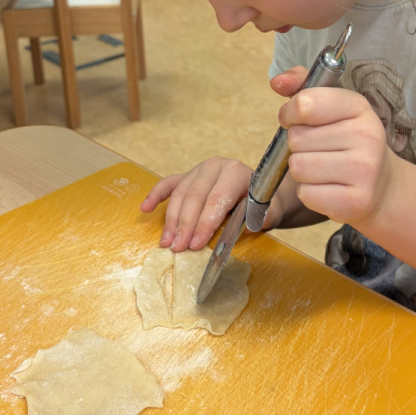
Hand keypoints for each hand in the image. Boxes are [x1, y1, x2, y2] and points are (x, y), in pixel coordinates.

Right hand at [139, 68, 322, 251]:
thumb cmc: (263, 206)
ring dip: (170, 219)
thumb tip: (251, 224)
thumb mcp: (270, 212)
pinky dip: (156, 195)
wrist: (260, 195)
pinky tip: (145, 209)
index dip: (204, 223)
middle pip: (195, 196)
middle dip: (185, 225)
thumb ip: (263, 217)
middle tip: (177, 248)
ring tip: (166, 242)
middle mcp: (215, 166)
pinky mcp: (187, 175)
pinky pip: (168, 184)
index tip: (196, 244)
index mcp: (236, 172)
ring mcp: (199, 169)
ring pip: (180, 193)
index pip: (216, 199)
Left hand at [277, 85, 393, 228]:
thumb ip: (302, 87)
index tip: (296, 120)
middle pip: (296, 138)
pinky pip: (306, 194)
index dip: (290, 114)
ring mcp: (364, 170)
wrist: (381, 184)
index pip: (305, 104)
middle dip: (298, 145)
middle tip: (319, 149)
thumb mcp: (332, 107)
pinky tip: (328, 187)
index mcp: (359, 106)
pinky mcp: (356, 200)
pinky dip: (309, 192)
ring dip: (302, 170)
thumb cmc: (347, 141)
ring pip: (298, 167)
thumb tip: (277, 81)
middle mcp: (366, 136)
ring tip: (323, 168)